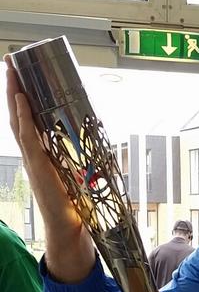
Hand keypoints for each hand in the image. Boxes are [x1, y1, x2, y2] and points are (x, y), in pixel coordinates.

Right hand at [4, 58, 94, 279]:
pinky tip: (21, 100)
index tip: (20, 74)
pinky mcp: (38, 168)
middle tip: (10, 61)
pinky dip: (23, 119)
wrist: (69, 230)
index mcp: (39, 154)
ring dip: (13, 95)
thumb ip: (78, 157)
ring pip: (18, 121)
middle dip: (12, 87)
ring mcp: (32, 160)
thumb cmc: (75, 204)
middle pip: (17, 114)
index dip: (22, 97)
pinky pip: (28, 138)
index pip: (27, 119)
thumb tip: (95, 139)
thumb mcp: (76, 173)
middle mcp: (31, 154)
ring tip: (11, 72)